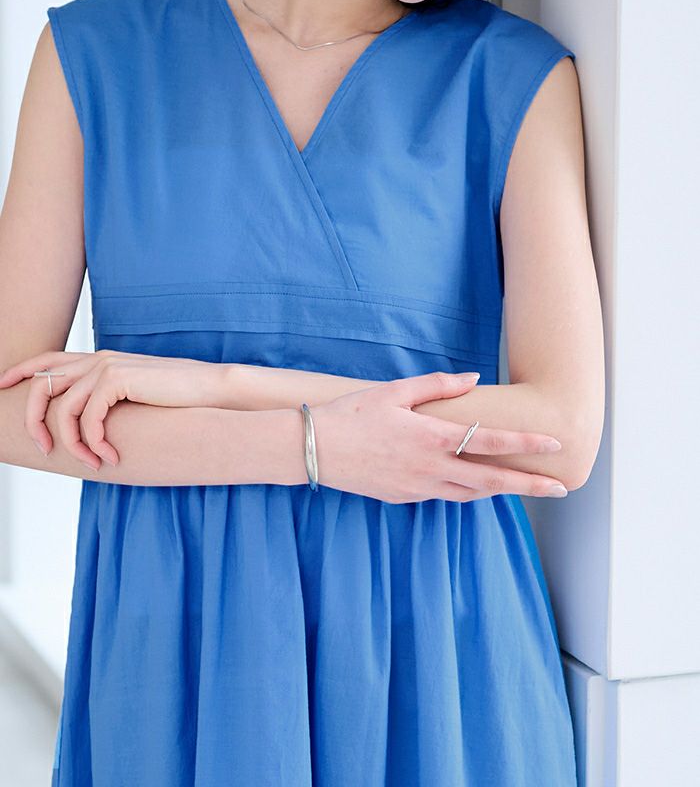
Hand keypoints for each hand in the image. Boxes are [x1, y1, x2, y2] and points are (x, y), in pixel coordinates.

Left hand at [0, 349, 232, 468]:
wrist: (210, 388)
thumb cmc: (179, 397)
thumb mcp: (136, 395)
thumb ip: (109, 400)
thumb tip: (88, 423)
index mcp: (100, 359)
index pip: (48, 360)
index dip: (21, 371)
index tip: (1, 386)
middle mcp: (98, 358)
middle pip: (43, 385)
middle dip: (34, 420)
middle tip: (43, 449)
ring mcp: (107, 366)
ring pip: (63, 408)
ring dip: (73, 444)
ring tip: (92, 462)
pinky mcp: (118, 380)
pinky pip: (88, 418)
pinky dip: (94, 443)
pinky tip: (110, 456)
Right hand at [308, 371, 568, 502]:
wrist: (314, 451)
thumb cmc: (353, 414)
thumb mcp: (395, 390)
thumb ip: (438, 385)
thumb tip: (474, 377)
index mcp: (433, 437)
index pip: (491, 441)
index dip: (527, 444)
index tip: (556, 446)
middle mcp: (431, 468)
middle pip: (492, 481)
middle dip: (530, 486)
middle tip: (562, 490)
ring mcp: (418, 488)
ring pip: (470, 493)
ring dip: (499, 491)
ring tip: (523, 487)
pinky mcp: (404, 498)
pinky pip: (443, 496)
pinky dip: (464, 490)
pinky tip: (472, 484)